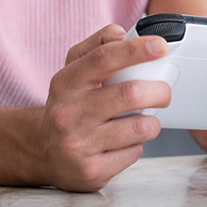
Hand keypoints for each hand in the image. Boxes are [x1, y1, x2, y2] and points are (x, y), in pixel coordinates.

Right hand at [37, 25, 170, 190]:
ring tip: (142, 119)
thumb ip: (99, 44)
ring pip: (139, 127)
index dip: (136, 49)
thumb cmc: (69, 102)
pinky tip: (124, 140)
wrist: (43, 150)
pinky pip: (134, 152)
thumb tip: (124, 34)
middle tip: (163, 92)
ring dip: (151, 121)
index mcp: (67, 82)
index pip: (104, 58)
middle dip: (159, 91)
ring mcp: (78, 145)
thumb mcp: (74, 68)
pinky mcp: (91, 172)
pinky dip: (138, 144)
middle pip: (131, 94)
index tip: (160, 46)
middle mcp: (68, 113)